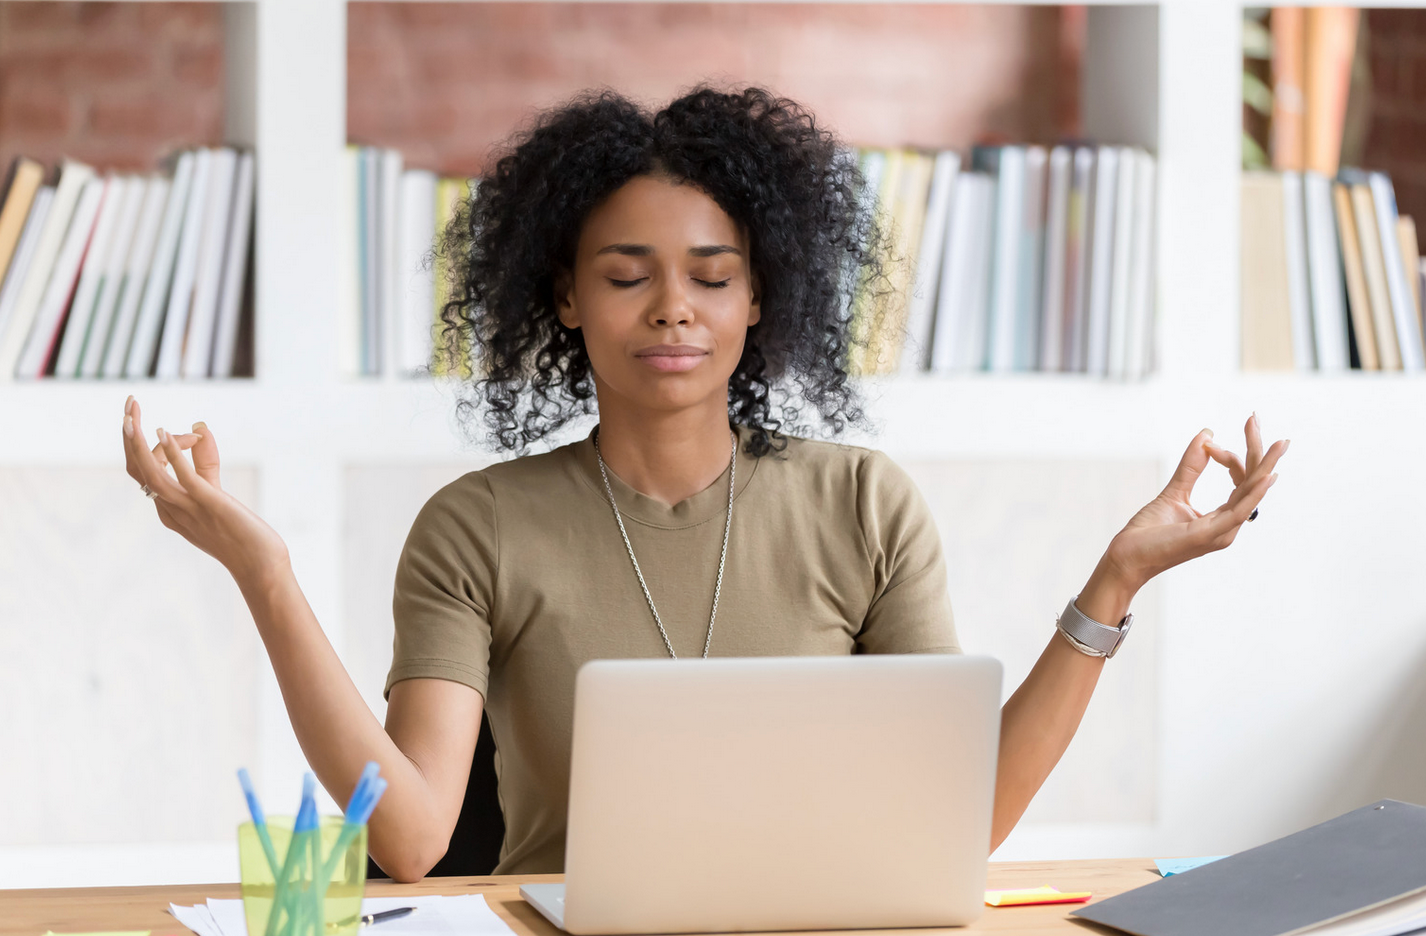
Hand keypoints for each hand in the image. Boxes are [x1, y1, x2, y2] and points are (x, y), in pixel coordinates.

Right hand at [121, 395, 289, 586]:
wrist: (260, 566)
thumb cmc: (240, 534)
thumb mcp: (215, 494)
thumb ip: (205, 463)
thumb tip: (200, 427)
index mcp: (168, 509)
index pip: (143, 473)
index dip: (152, 445)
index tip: (192, 433)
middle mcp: (170, 509)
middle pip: (137, 469)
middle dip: (128, 436)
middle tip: (129, 404)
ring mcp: (187, 508)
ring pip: (149, 474)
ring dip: (137, 443)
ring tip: (131, 415)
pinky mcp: (208, 504)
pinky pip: (182, 477)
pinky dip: (171, 454)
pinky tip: (165, 431)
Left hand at [1096, 413, 1287, 597]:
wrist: (1127, 557)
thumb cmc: (1149, 533)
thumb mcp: (1174, 492)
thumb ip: (1191, 467)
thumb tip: (1207, 435)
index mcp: (1222, 518)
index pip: (1241, 480)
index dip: (1228, 456)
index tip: (1208, 441)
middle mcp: (1228, 526)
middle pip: (1252, 482)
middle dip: (1258, 450)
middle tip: (1254, 417)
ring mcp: (1221, 532)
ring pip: (1251, 494)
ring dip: (1265, 466)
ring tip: (1279, 443)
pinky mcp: (1209, 535)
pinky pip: (1238, 512)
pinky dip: (1253, 493)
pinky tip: (1265, 476)